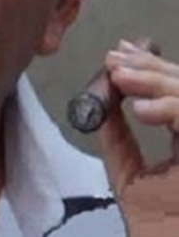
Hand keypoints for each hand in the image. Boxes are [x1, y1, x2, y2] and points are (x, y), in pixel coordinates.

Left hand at [99, 40, 178, 236]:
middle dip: (147, 67)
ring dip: (153, 81)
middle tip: (115, 61)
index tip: (118, 56)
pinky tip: (141, 109)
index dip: (149, 69)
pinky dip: (170, 109)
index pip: (175, 93)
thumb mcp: (128, 170)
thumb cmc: (154, 226)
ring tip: (121, 78)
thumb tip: (104, 96)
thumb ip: (118, 134)